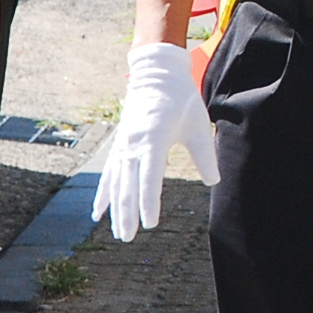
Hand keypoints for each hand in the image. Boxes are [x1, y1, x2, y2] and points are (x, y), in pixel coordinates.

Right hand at [92, 43, 219, 241]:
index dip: (149, 201)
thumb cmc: (181, 99)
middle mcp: (133, 144)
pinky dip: (103, 194)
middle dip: (128, 212)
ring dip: (116, 208)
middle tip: (129, 237)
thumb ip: (204, 154)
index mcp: (154, 138)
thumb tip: (214, 181)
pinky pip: (109, 174)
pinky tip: (98, 213)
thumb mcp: (198, 124)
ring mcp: (123, 145)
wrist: (156, 75)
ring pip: (116, 182)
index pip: (149, 176)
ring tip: (119, 232)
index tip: (150, 223)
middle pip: (128, 184)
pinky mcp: (119, 146)